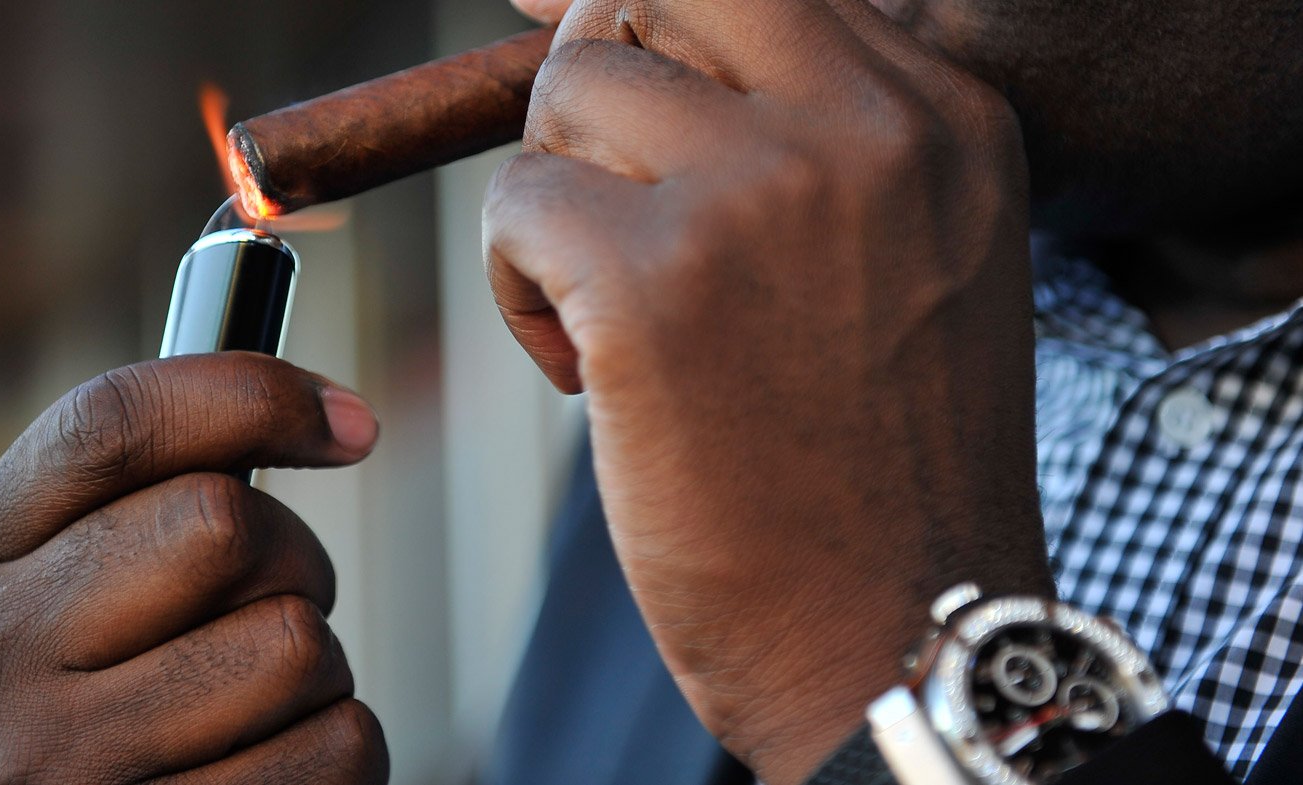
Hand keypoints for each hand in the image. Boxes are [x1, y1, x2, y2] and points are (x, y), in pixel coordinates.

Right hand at [0, 353, 387, 783]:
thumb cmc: (121, 666)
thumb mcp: (97, 552)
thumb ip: (175, 463)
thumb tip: (345, 418)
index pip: (111, 425)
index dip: (253, 397)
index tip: (350, 423)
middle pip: (220, 524)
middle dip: (289, 554)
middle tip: (266, 599)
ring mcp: (61, 768)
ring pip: (294, 644)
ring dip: (318, 663)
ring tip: (257, 692)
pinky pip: (337, 747)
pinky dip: (336, 743)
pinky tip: (270, 756)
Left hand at [489, 0, 1051, 780]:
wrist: (899, 634)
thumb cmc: (876, 464)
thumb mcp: (900, 257)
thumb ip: (795, 129)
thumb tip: (594, 13)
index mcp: (941, 115)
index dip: (655, 16)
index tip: (614, 79)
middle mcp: (865, 127)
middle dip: (597, 80)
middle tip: (603, 193)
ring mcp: (760, 192)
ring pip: (568, 94)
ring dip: (557, 204)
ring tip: (607, 313)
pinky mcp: (656, 277)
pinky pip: (516, 205)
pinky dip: (521, 289)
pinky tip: (589, 374)